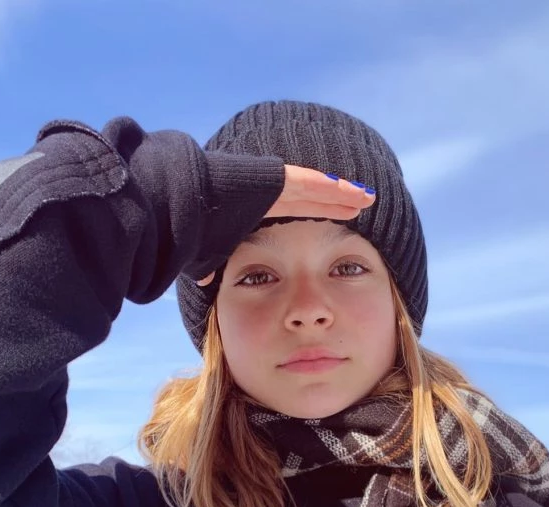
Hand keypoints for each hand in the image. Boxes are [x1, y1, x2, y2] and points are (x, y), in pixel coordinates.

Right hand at [196, 165, 374, 285]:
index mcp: (254, 209)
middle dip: (335, 203)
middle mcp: (267, 194)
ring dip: (342, 195)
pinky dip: (334, 189)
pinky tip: (355, 193)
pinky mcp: (275, 180)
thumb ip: (212, 267)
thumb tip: (207, 285)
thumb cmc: (190, 232)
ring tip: (368, 199)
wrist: (180, 204)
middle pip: (311, 199)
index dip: (316, 214)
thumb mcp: (206, 254)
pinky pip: (312, 185)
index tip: (336, 221)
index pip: (294, 211)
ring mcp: (272, 184)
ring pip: (316, 190)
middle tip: (360, 208)